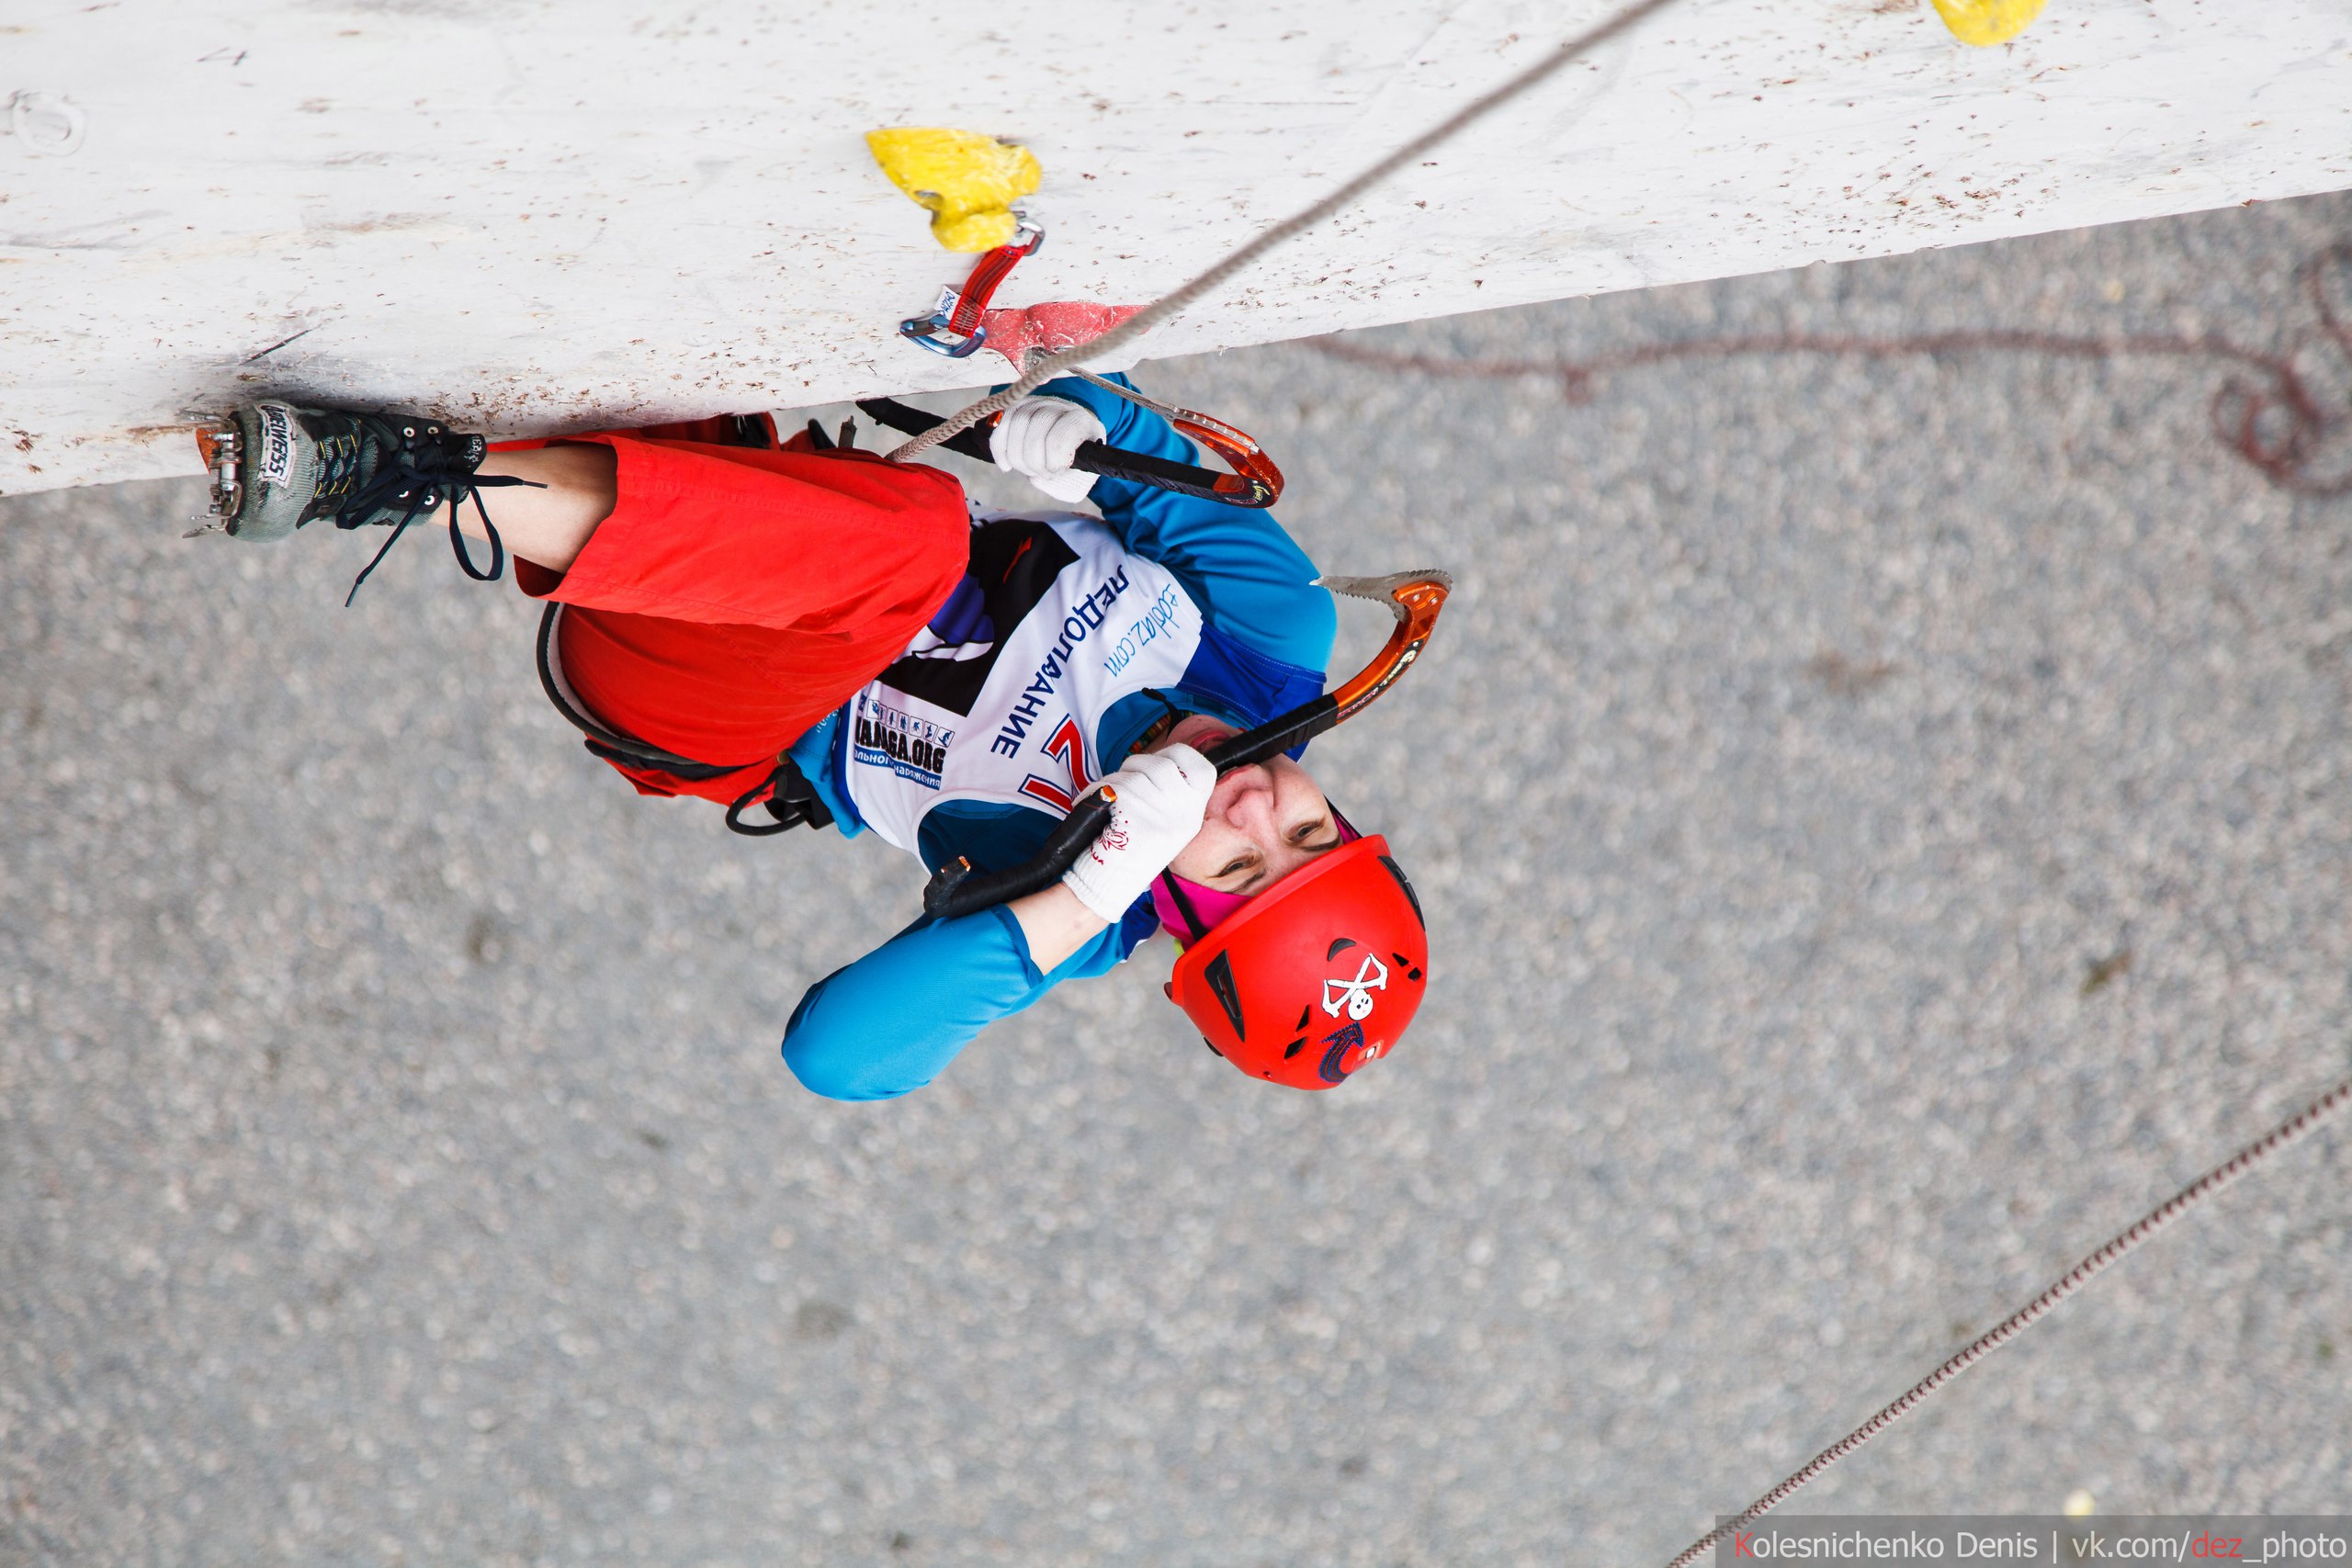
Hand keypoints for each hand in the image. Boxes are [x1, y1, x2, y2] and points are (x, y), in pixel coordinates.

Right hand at [989, 396, 1103, 503]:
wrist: (1071, 436)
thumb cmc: (1077, 457)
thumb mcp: (1084, 470)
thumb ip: (1069, 479)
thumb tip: (1037, 478)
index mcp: (1080, 420)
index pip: (1059, 441)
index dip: (1053, 463)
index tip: (1056, 472)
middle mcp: (1058, 406)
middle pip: (1035, 434)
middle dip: (1033, 463)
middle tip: (1041, 473)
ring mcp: (1036, 403)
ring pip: (1016, 425)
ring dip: (1017, 457)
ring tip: (1028, 469)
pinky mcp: (1017, 406)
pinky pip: (1001, 425)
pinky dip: (1000, 448)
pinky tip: (1006, 465)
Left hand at [1059, 743, 1215, 920]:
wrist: (1111, 885)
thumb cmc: (1134, 851)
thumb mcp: (1169, 825)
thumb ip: (1172, 794)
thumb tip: (1160, 760)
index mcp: (1194, 814)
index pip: (1201, 767)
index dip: (1178, 756)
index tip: (1160, 763)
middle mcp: (1184, 814)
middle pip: (1161, 763)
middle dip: (1137, 765)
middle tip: (1127, 785)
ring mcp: (1161, 814)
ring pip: (1133, 772)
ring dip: (1113, 780)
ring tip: (1109, 801)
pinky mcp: (1134, 816)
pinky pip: (1112, 785)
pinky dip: (1095, 791)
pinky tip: (1096, 806)